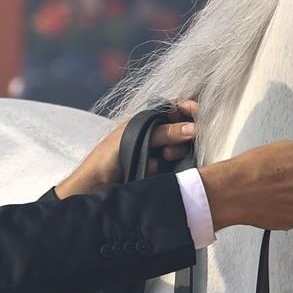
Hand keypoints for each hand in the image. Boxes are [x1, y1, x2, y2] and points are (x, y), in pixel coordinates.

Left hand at [55, 101, 198, 197]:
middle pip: (181, 128)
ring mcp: (157, 152)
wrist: (96, 185)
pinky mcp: (159, 170)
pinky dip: (168, 166)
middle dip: (182, 134)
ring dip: (175, 151)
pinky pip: (175, 165)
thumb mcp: (136, 136)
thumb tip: (193, 128)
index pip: (172, 108)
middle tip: (173, 141)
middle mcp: (154, 134)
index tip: (197, 111)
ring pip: (180, 147)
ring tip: (163, 157)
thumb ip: (165, 131)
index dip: (186, 108)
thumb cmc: (108, 155)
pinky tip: (154, 168)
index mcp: (146, 120)